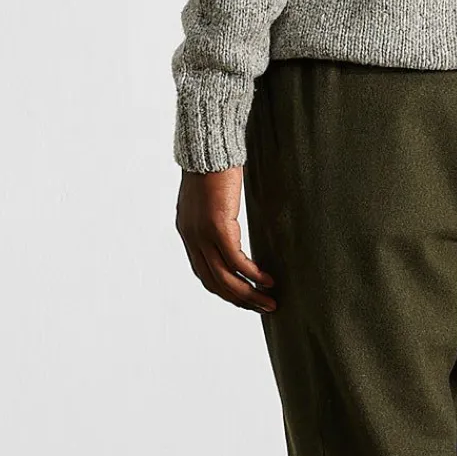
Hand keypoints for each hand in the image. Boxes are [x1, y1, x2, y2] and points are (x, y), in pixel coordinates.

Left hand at [176, 167, 275, 312]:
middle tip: (261, 308)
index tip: (245, 298)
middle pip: (214, 282)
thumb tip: (228, 225)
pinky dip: (252, 274)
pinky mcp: (216, 227)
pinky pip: (236, 260)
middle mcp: (191, 238)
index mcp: (188, 233)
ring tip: (269, 302)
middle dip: (239, 299)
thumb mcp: (209, 197)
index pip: (204, 273)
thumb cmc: (212, 166)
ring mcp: (202, 234)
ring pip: (225, 278)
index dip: (224, 290)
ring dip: (248, 294)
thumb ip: (215, 216)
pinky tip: (267, 280)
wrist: (207, 147)